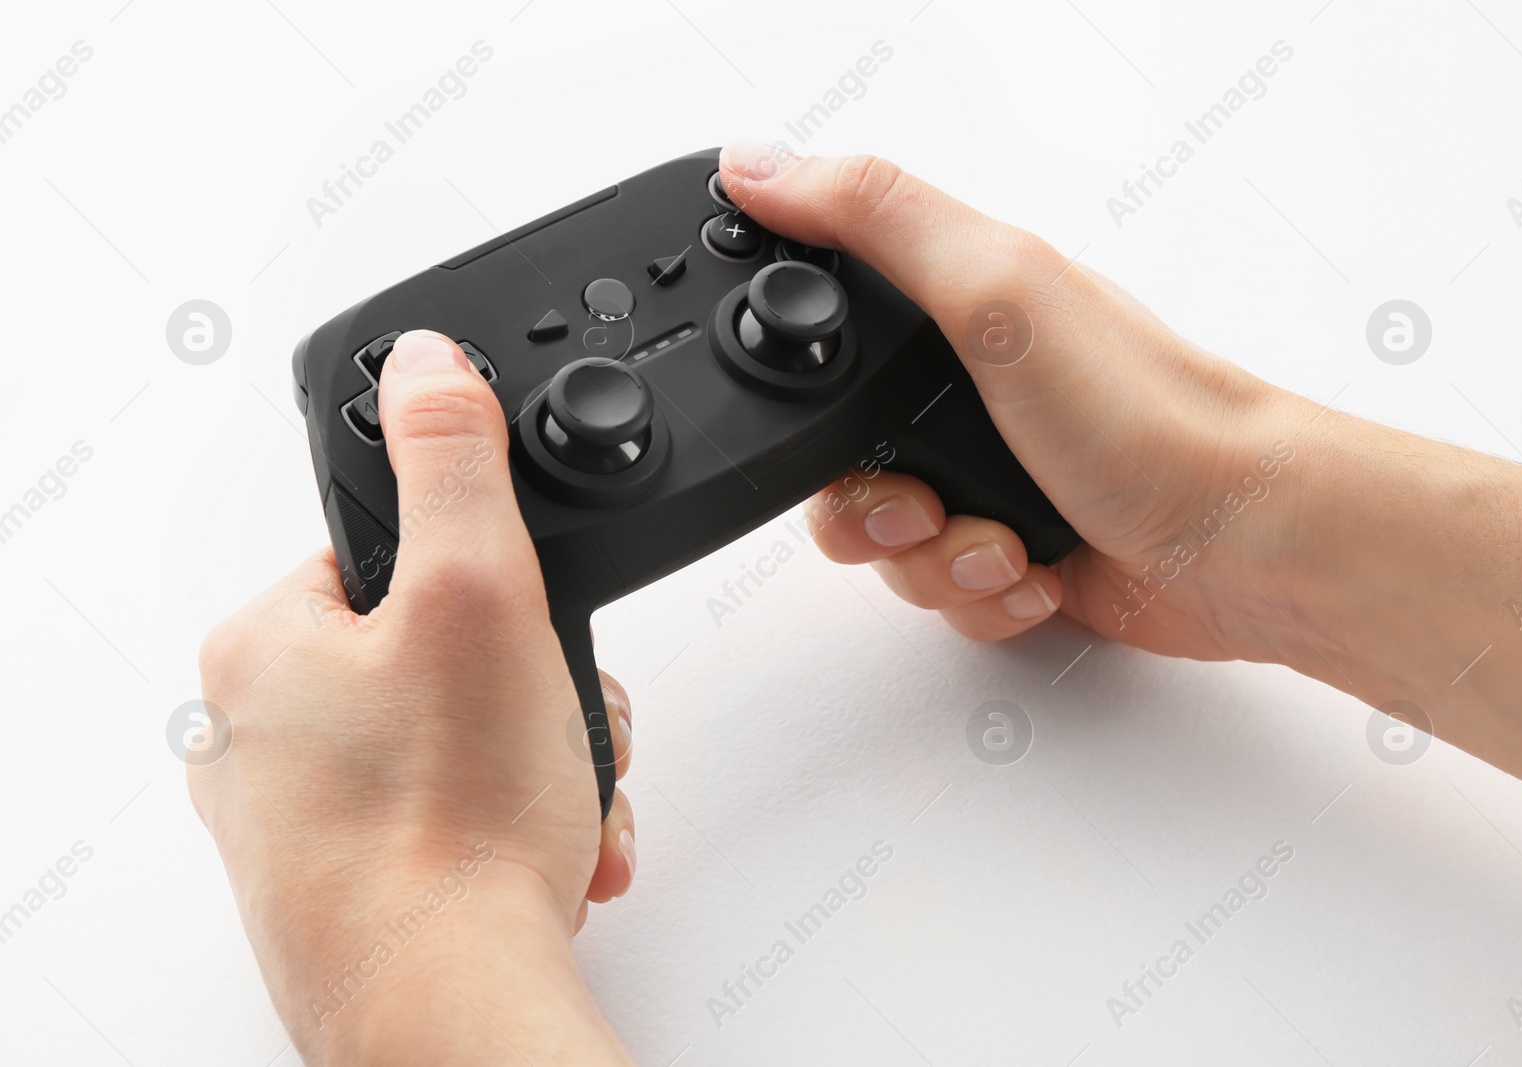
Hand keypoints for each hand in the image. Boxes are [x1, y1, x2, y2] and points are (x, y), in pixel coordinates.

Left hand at [192, 331, 634, 1064]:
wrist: (444, 1009)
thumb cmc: (446, 821)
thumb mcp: (478, 592)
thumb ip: (452, 458)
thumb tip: (424, 360)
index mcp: (261, 649)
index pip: (390, 552)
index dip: (489, 579)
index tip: (531, 626)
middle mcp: (258, 734)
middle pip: (438, 655)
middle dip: (533, 688)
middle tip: (567, 724)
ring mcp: (299, 820)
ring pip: (458, 741)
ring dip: (541, 761)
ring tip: (568, 800)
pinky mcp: (343, 885)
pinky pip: (449, 818)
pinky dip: (512, 826)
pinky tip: (551, 851)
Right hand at [719, 145, 1521, 816]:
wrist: (1250, 546)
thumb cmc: (1154, 417)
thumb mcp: (999, 292)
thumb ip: (875, 221)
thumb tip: (762, 165)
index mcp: (965, 307)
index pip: (831, 338)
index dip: (808, 394)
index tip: (841, 431)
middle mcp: (977, 393)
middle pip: (844, 464)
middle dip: (873, 511)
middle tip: (927, 506)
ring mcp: (999, 476)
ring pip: (891, 543)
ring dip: (938, 561)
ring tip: (1004, 545)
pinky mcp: (1019, 551)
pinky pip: (946, 592)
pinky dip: (983, 596)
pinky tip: (1037, 570)